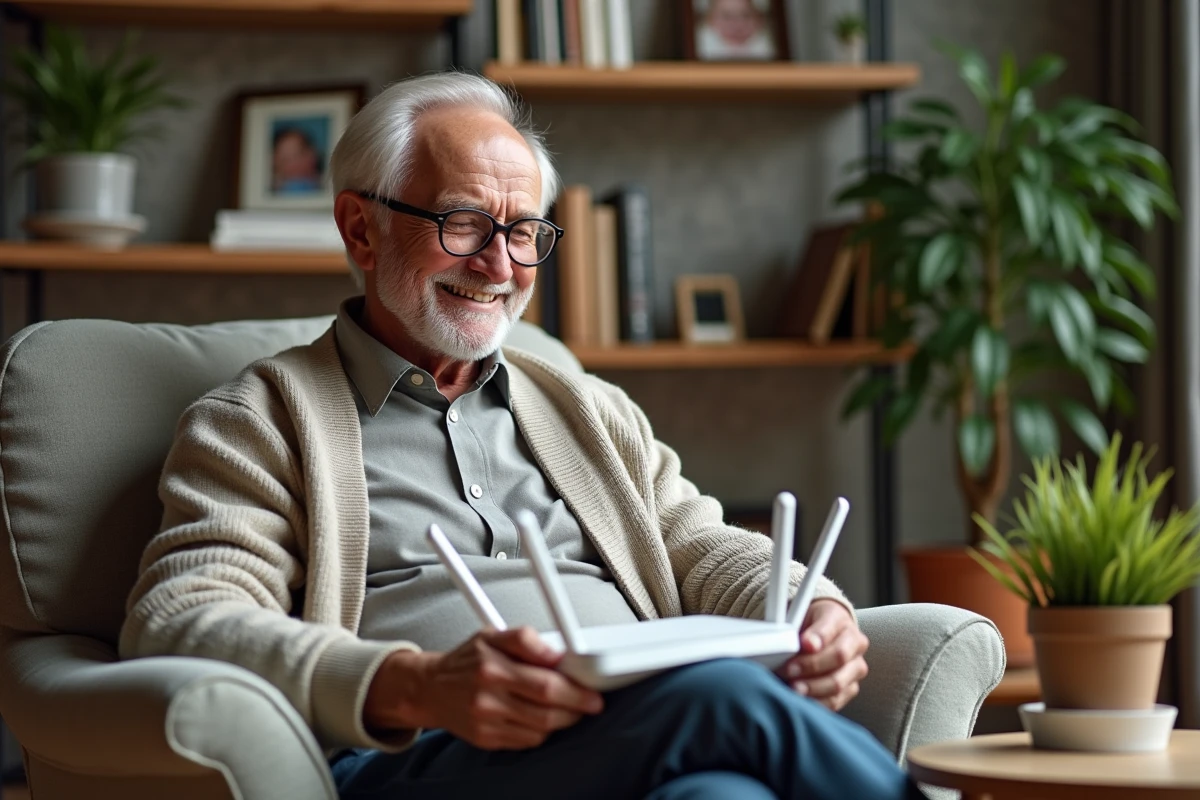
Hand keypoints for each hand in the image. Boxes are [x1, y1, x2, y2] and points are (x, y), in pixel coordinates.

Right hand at [364, 626, 603, 749]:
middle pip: (547, 711)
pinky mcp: (486, 740)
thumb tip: (557, 653)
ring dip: (561, 721)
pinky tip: (540, 717)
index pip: (545, 684)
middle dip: (576, 709)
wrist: (430, 689)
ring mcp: (486, 722)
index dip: (575, 692)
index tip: (593, 694)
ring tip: (565, 707)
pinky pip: (526, 741)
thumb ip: (526, 639)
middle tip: (589, 704)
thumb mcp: (492, 634)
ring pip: (540, 730)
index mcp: (492, 667)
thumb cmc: (465, 660)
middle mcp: (488, 697)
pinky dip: (541, 731)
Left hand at [777, 599, 868, 710]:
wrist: (819, 633)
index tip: (803, 644)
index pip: (832, 629)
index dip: (818, 638)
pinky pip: (835, 701)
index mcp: (842, 621)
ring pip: (838, 684)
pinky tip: (800, 700)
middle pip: (838, 659)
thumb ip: (804, 629)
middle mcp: (855, 645)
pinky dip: (816, 702)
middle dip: (810, 666)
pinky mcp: (850, 689)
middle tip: (788, 670)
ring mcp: (855, 669)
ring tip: (792, 689)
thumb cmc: (808, 625)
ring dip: (812, 688)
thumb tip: (806, 644)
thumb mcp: (803, 614)